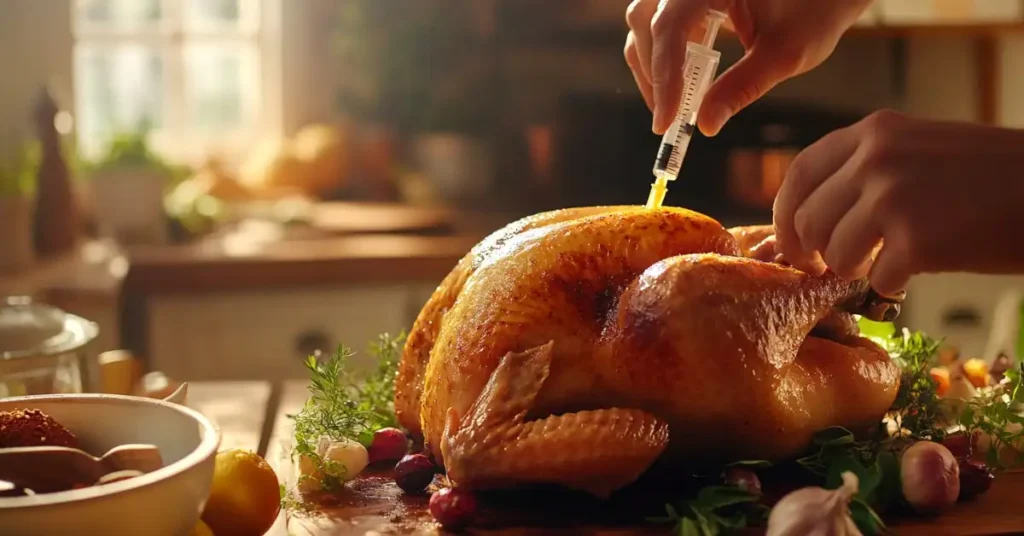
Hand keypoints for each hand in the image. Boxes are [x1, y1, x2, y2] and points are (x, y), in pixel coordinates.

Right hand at [624, 0, 870, 134]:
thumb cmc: (818, 10)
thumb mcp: (785, 53)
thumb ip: (742, 87)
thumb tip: (705, 124)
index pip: (670, 26)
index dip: (664, 75)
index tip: (667, 120)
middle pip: (645, 20)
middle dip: (653, 72)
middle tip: (668, 118)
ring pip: (645, 21)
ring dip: (651, 64)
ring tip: (672, 103)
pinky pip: (659, 23)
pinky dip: (663, 55)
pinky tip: (682, 82)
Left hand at [773, 110, 1023, 295]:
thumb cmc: (988, 176)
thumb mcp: (918, 147)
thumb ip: (864, 170)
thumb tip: (807, 217)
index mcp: (873, 132)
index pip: (799, 174)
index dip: (786, 215)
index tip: (791, 243)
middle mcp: (875, 159)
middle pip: (808, 221)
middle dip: (816, 254)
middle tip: (833, 268)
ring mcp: (893, 197)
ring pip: (836, 254)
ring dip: (856, 270)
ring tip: (885, 262)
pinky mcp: (917, 240)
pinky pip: (878, 279)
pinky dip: (893, 285)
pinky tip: (917, 271)